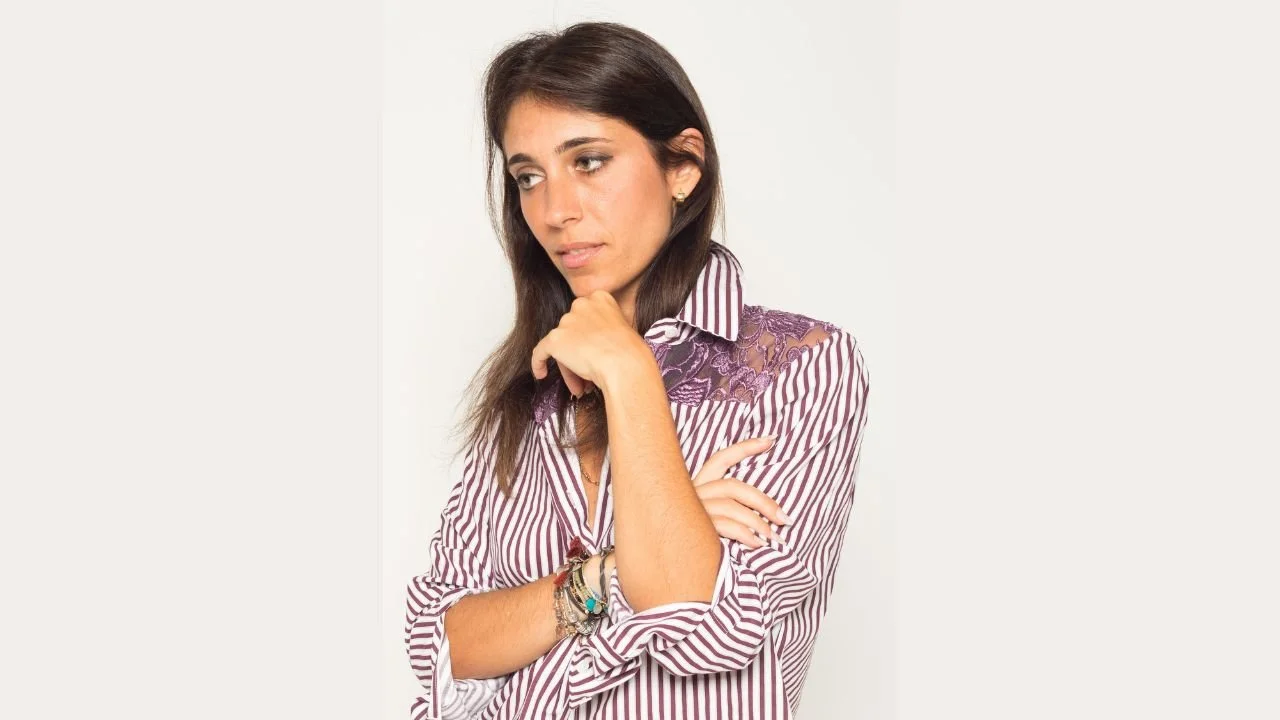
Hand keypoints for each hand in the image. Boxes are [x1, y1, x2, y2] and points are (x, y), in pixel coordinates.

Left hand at [530, 290, 647, 396]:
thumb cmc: (630, 352)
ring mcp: (566, 321)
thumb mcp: (624, 329)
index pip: (586, 318)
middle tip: (587, 373)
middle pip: (573, 331)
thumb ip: (606, 329)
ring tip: (581, 386)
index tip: (595, 351)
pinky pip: (540, 352)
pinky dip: (538, 363)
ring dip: (570, 366)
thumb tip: (593, 345)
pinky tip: (541, 374)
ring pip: (561, 346)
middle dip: (579, 353)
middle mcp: (581, 305)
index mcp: (600, 298)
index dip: (589, 338)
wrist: (625, 364)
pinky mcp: (555, 339)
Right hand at [692, 436, 792, 547]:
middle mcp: (691, 495)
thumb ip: (726, 511)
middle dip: (763, 501)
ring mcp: (690, 512)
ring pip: (730, 506)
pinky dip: (745, 534)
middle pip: (732, 486)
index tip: (771, 439)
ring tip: (773, 537)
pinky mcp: (692, 529)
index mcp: (696, 487)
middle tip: (784, 519)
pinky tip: (757, 544)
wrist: (664, 567)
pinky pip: (725, 526)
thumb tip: (765, 515)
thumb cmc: (691, 542)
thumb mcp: (707, 521)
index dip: (745, 448)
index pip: (720, 459)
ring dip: (758, 522)